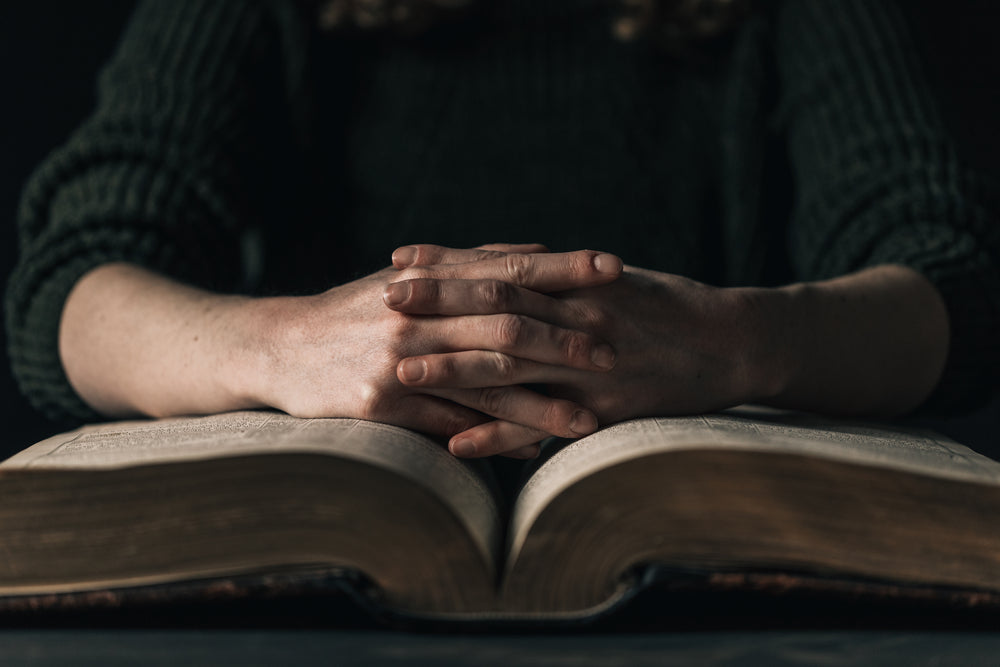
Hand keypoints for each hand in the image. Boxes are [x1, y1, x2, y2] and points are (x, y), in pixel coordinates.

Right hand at [249, 249, 623, 453]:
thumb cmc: (356, 310)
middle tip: (612, 351)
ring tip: (588, 420)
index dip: (563, 267)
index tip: (613, 268)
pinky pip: (449, 424)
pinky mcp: (382, 403)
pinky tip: (528, 449)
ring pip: (484, 382)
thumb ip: (471, 264)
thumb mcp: (408, 276)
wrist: (281, 346)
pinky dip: (492, 437)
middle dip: (563, 338)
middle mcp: (417, 313)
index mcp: (428, 276)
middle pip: (504, 323)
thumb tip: (537, 252)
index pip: (507, 267)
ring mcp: (398, 359)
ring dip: (540, 403)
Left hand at [387, 246, 767, 454]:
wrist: (733, 342)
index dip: (448, 264)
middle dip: (438, 306)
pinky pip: (542, 425)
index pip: (499, 269)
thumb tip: (512, 265)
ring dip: (453, 370)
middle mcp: (578, 318)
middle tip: (383, 302)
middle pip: (496, 309)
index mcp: (577, 284)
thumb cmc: (669, 307)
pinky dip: (498, 435)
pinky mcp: (605, 409)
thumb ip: (561, 277)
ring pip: (512, 366)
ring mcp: (590, 365)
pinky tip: (457, 444)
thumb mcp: (613, 280)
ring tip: (400, 372)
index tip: (400, 259)